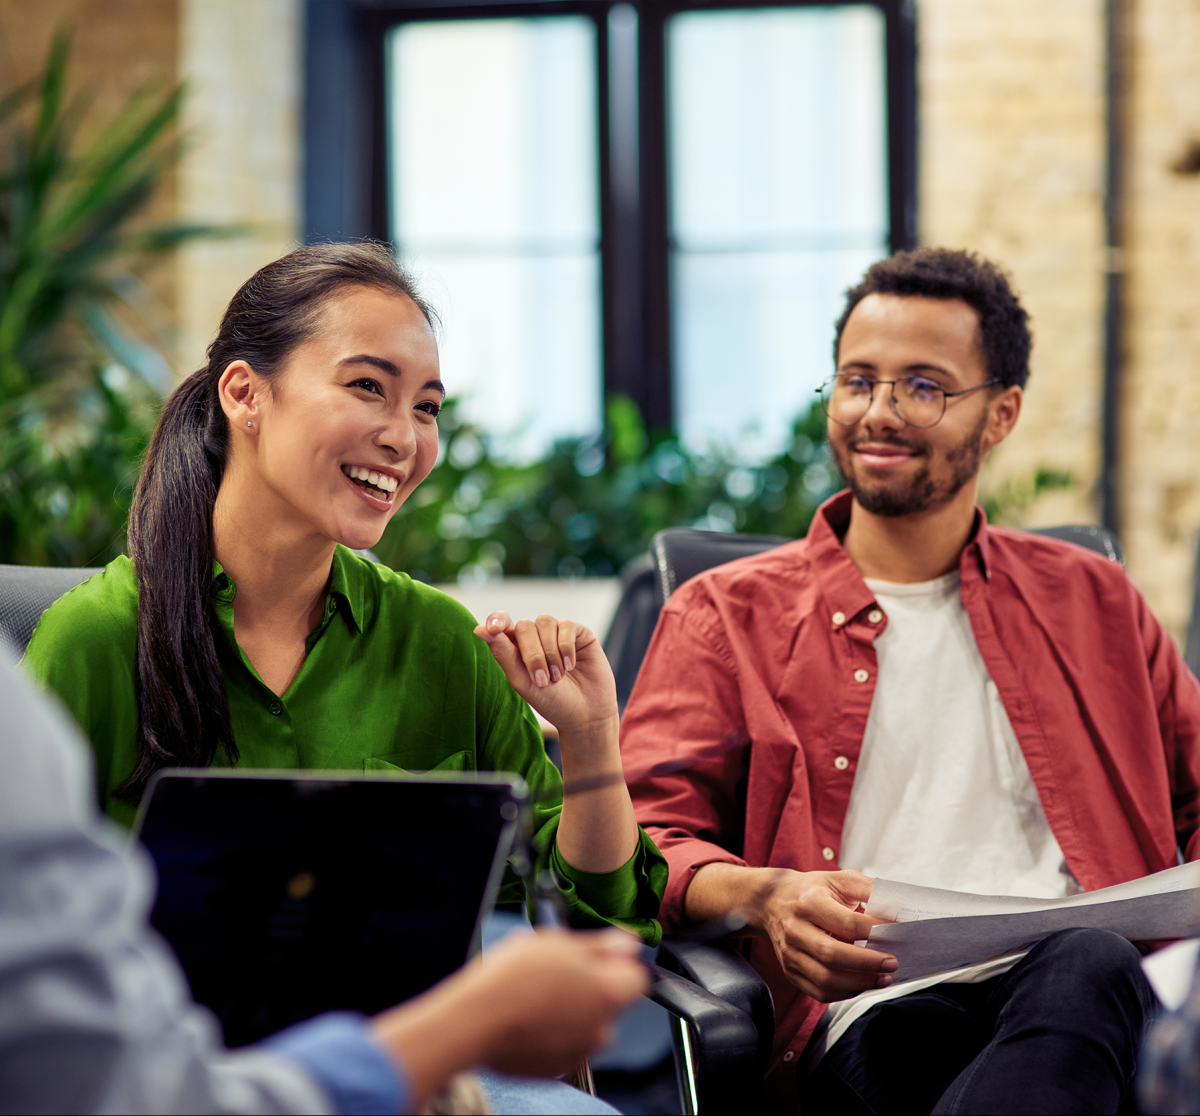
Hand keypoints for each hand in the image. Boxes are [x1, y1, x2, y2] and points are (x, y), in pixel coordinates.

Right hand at [461, 927, 647, 1074]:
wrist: (475, 1021)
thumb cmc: (512, 979)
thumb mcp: (557, 943)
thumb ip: (600, 945)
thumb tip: (627, 943)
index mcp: (607, 993)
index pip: (637, 978)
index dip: (618, 964)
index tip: (599, 956)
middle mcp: (601, 1028)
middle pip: (609, 1001)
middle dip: (589, 986)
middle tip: (557, 971)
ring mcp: (579, 1052)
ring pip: (585, 1024)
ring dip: (570, 1010)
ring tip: (535, 994)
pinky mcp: (555, 1069)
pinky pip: (564, 1045)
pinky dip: (552, 1033)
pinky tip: (528, 1017)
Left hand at [474, 612, 617, 735]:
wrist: (586, 714)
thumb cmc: (551, 701)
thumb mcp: (522, 680)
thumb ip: (503, 654)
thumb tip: (478, 629)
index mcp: (517, 647)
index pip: (502, 623)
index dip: (496, 620)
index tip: (494, 629)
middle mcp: (537, 637)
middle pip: (524, 626)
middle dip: (532, 654)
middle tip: (542, 680)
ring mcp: (558, 633)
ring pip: (545, 622)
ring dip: (550, 652)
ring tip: (558, 677)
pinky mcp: (579, 633)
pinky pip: (567, 625)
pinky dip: (566, 647)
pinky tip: (571, 666)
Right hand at [686, 863, 895, 1003]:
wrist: (773, 900)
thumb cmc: (813, 890)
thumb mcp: (840, 879)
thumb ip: (870, 890)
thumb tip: (900, 910)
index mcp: (809, 901)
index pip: (847, 922)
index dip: (876, 932)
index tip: (899, 934)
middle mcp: (795, 928)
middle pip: (832, 954)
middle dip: (868, 963)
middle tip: (893, 962)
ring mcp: (790, 952)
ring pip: (825, 978)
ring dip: (859, 983)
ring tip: (884, 978)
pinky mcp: (790, 970)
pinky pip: (818, 991)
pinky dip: (845, 993)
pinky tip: (862, 984)